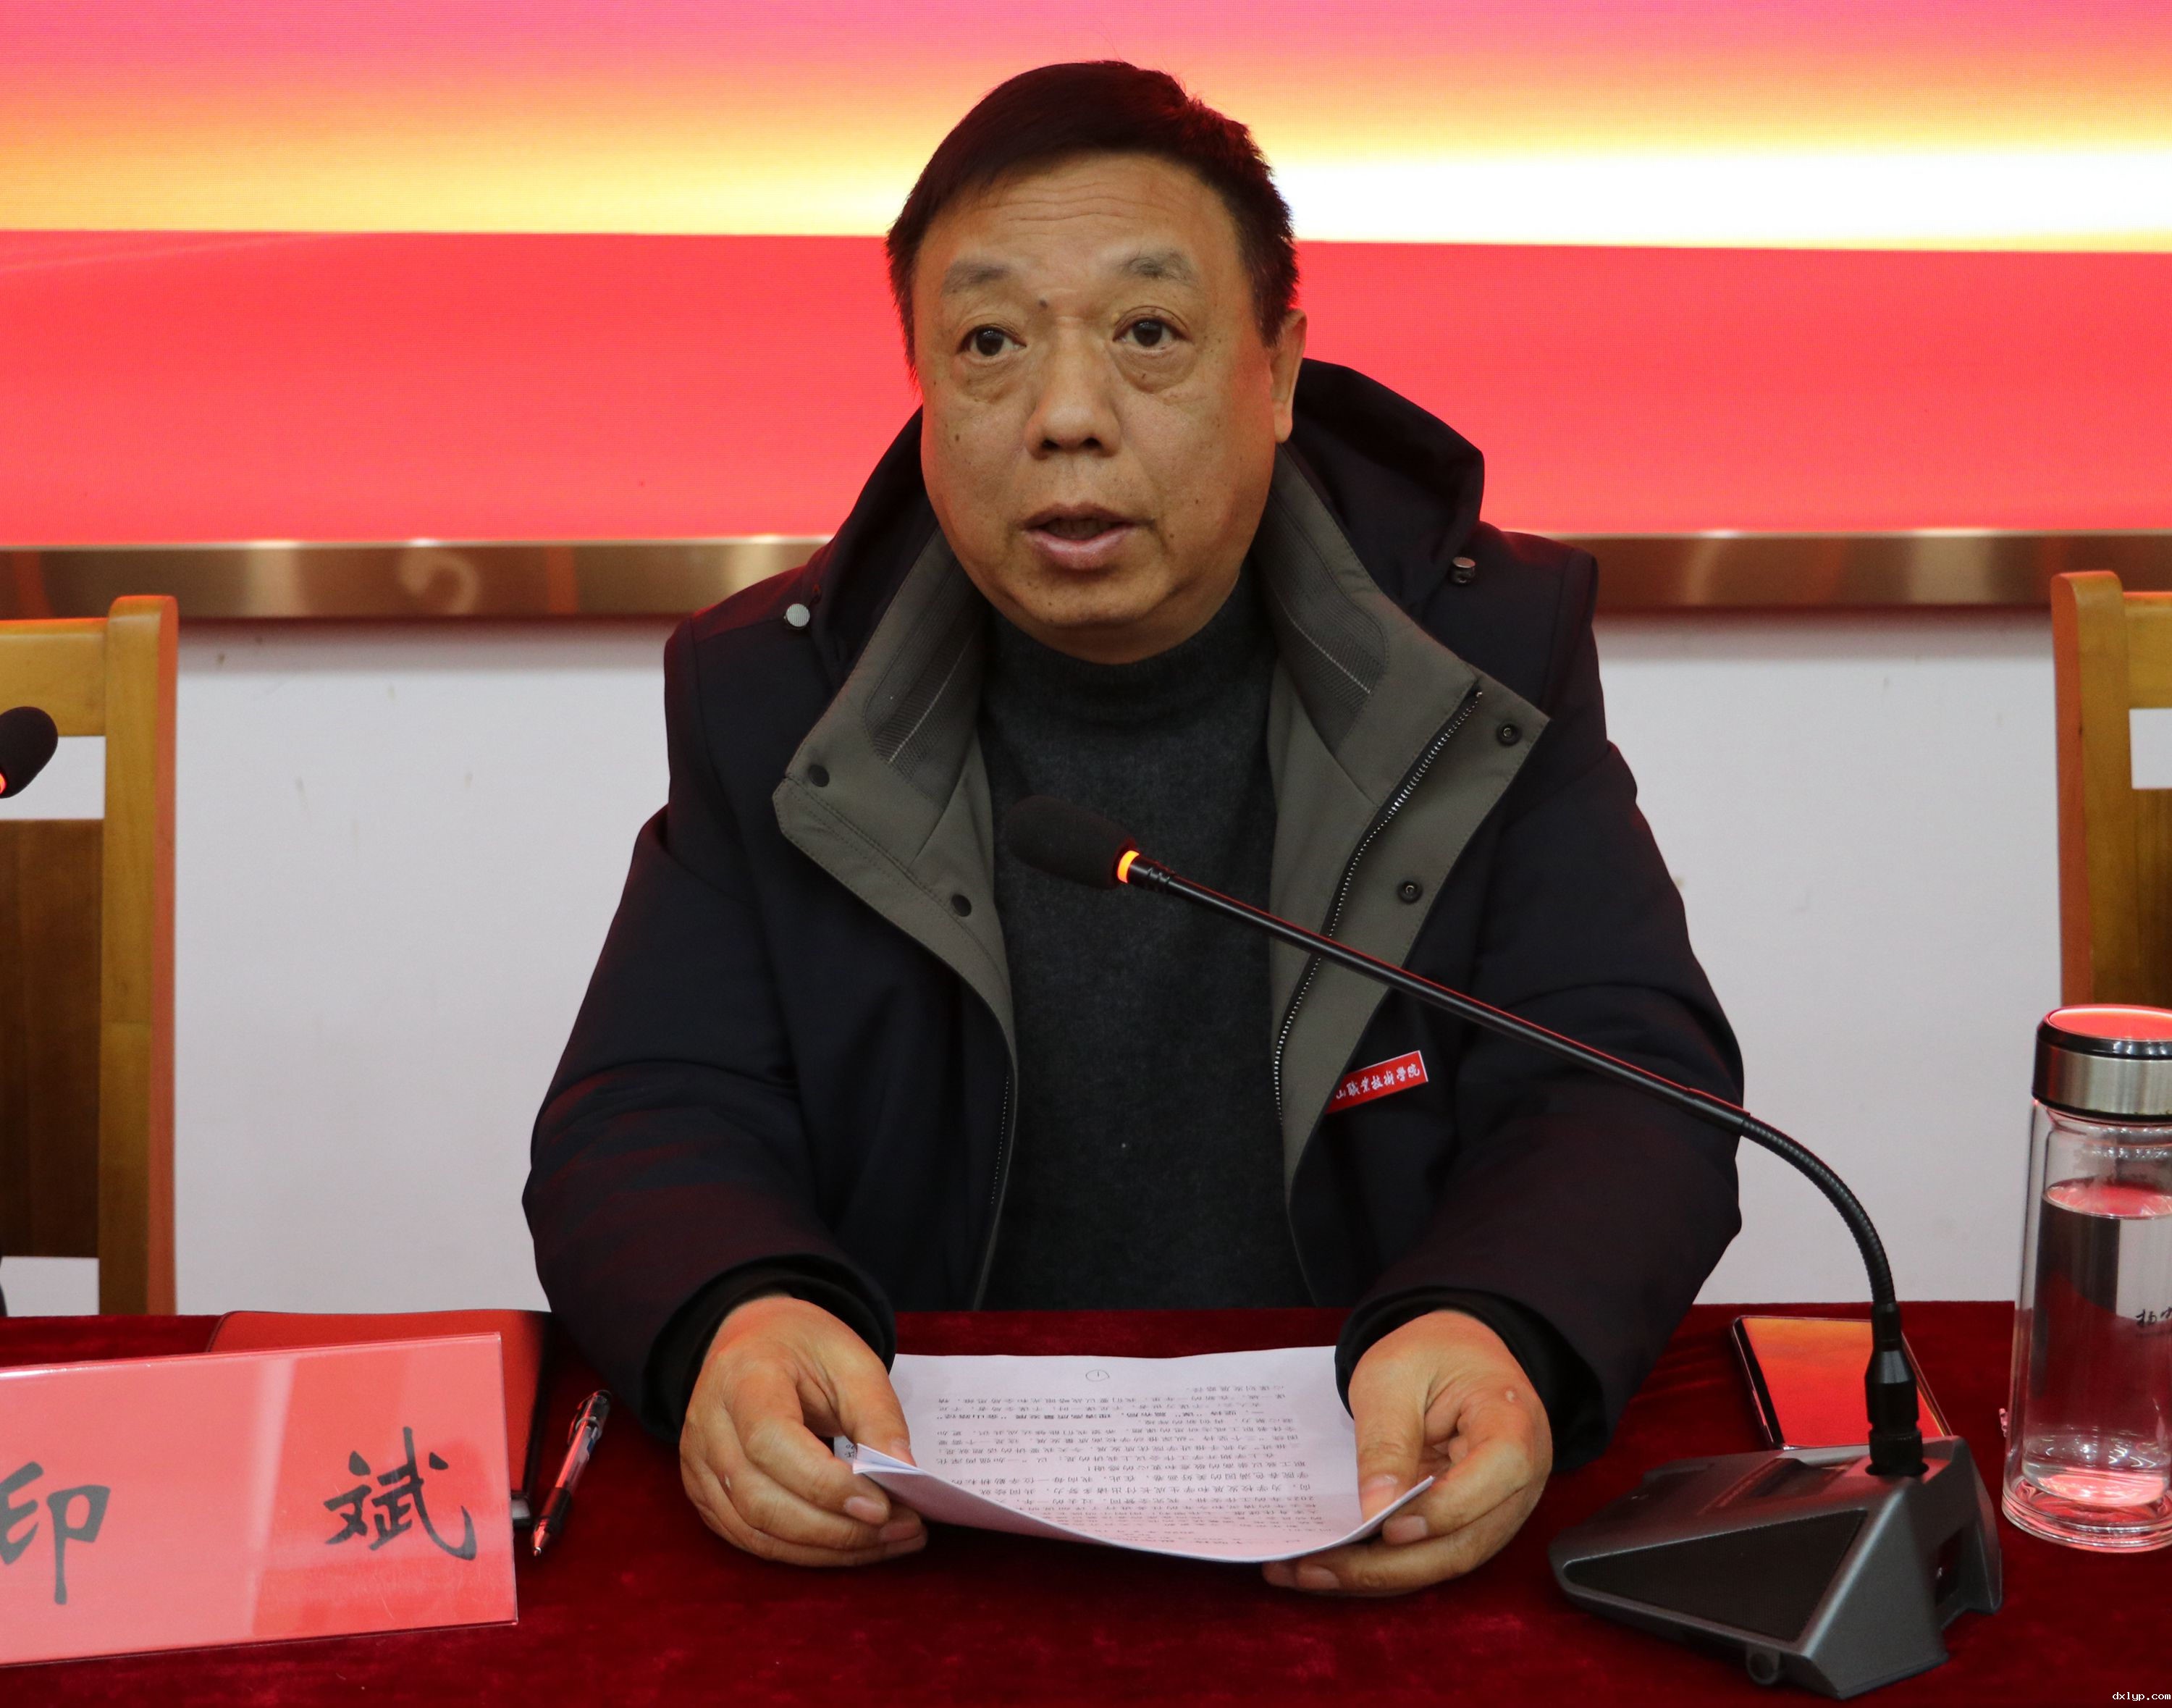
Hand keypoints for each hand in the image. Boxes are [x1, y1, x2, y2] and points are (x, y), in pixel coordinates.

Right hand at [679, 1292, 926, 1566]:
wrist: (754, 1339)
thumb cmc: (805, 1346)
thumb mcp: (852, 1360)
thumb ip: (877, 1415)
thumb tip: (904, 1474)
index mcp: (742, 1377)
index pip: (771, 1443)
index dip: (825, 1484)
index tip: (884, 1505)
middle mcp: (707, 1426)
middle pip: (761, 1500)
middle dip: (837, 1529)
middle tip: (905, 1528)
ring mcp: (698, 1465)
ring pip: (755, 1531)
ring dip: (827, 1549)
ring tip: (889, 1541)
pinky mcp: (705, 1493)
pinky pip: (750, 1539)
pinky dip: (803, 1552)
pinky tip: (850, 1547)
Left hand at [1263, 1309, 1551, 1595]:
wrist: (1458, 1354)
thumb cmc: (1431, 1354)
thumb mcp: (1395, 1376)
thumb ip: (1387, 1440)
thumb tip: (1375, 1512)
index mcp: (1514, 1424)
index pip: (1497, 1474)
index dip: (1445, 1509)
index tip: (1387, 1526)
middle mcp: (1519, 1481)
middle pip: (1465, 1540)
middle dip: (1389, 1565)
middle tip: (1316, 1566)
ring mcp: (1500, 1510)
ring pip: (1445, 1561)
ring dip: (1378, 1577)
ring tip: (1307, 1573)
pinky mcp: (1472, 1525)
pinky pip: (1431, 1556)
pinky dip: (1383, 1568)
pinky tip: (1332, 1567)